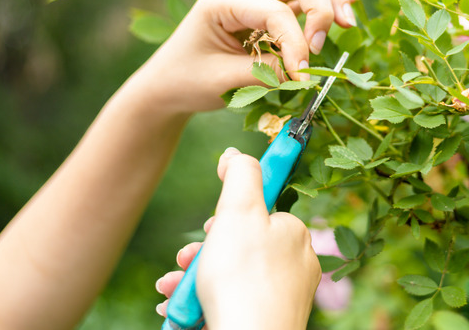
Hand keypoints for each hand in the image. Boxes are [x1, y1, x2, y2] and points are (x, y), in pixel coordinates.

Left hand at [130, 0, 360, 115]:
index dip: (296, 43)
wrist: (168, 85)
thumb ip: (265, 73)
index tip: (303, 76)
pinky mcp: (267, 9)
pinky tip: (346, 8)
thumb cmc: (187, 81)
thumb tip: (304, 72)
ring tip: (348, 22)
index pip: (275, 11)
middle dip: (322, 5)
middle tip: (328, 41)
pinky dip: (325, 2)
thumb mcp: (223, 81)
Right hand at [155, 148, 320, 329]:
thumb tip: (236, 155)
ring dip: (193, 276)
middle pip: (240, 244)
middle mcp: (294, 266)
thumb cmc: (243, 278)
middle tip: (188, 256)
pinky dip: (200, 302)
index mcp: (294, 235)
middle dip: (203, 249)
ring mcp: (281, 297)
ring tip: (173, 285)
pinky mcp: (265, 320)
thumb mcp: (238, 210)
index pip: (259, 211)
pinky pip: (230, 302)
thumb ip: (240, 175)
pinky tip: (179, 306)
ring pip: (229, 275)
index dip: (227, 215)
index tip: (211, 225)